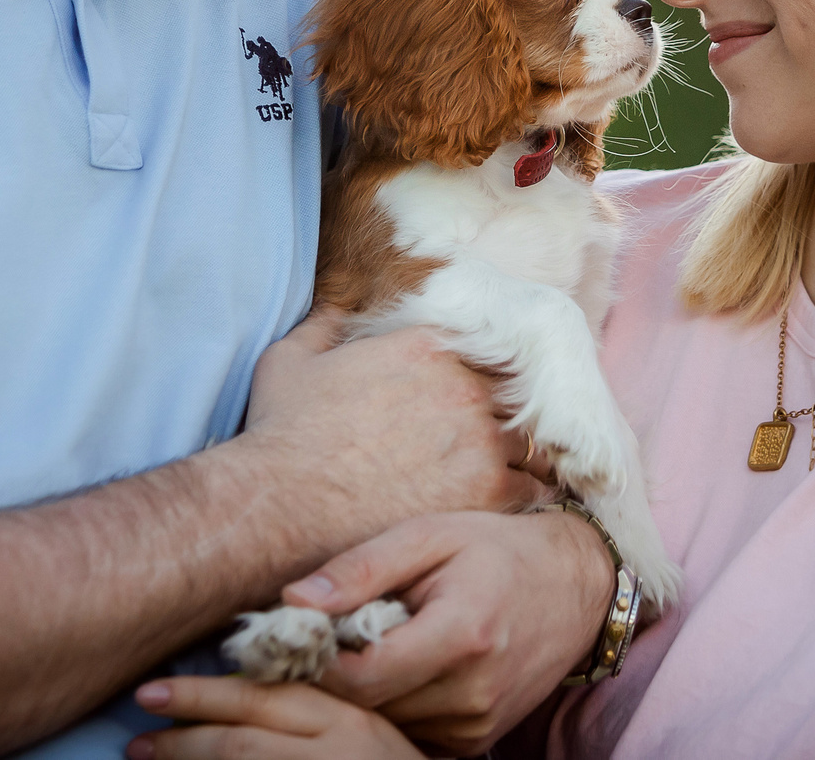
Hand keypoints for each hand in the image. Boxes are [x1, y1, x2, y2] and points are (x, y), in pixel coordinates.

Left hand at [126, 678, 415, 758]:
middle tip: (138, 725)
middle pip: (245, 739)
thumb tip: (243, 696)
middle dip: (183, 731)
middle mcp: (336, 750)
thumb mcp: (367, 730)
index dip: (205, 694)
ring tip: (142, 755)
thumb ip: (318, 709)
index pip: (266, 698)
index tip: (157, 691)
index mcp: (349, 716)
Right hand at [241, 316, 547, 533]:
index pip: (484, 350)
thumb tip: (335, 306)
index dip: (481, 377)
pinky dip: (524, 497)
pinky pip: (532, 489)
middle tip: (494, 443)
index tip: (474, 402)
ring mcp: (480, 437)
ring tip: (509, 477)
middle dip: (504, 416)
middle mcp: (463, 384)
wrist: (282, 501)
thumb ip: (323, 325)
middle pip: (513, 394)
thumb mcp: (291, 360)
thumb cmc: (283, 433)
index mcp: (428, 346)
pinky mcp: (487, 489)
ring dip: (519, 456)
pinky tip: (509, 508)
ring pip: (529, 440)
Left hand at [292, 510, 615, 755]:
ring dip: (365, 693)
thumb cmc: (498, 550)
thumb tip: (294, 601)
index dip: (320, 658)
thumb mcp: (430, 536)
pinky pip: (411, 731)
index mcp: (462, 635)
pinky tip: (402, 665)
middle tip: (327, 635)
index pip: (361, 676)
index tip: (302, 632)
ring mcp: (478, 723)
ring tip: (370, 644)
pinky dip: (395, 704)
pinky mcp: (478, 739)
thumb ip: (362, 569)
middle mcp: (474, 692)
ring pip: (386, 723)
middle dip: (337, 674)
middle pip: (369, 706)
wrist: (576, 585)